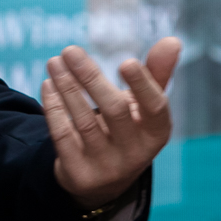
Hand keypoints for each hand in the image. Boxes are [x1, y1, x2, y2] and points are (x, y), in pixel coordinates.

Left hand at [41, 37, 180, 209]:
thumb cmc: (127, 128)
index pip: (155, 108)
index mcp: (156, 133)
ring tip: (54, 62)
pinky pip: (63, 136)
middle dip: (90, 77)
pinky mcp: (79, 173)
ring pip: (84, 122)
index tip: (126, 61)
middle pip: (115, 111)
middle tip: (69, 50)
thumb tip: (172, 40)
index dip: (143, 85)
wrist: (102, 180)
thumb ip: (156, 74)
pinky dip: (53, 108)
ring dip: (66, 87)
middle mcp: (135, 153)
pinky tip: (47, 84)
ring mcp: (107, 166)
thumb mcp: (143, 107)